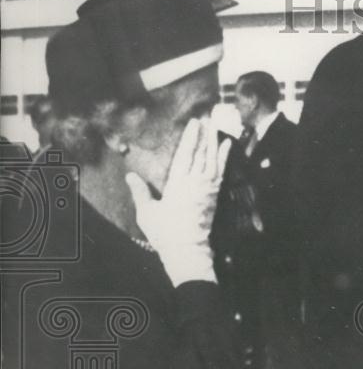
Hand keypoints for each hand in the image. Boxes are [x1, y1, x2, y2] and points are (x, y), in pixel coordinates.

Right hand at [125, 118, 229, 285]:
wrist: (187, 251)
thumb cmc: (164, 234)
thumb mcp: (147, 213)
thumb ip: (140, 192)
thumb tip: (130, 175)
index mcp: (177, 185)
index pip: (184, 155)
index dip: (190, 138)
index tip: (194, 123)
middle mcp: (194, 184)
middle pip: (201, 154)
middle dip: (204, 135)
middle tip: (208, 118)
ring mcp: (206, 190)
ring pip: (212, 161)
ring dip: (214, 143)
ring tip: (217, 127)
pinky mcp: (214, 197)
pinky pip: (220, 173)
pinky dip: (223, 159)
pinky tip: (226, 147)